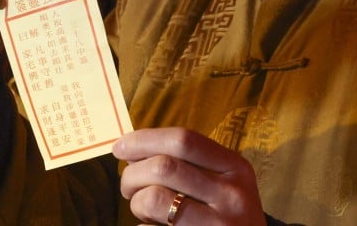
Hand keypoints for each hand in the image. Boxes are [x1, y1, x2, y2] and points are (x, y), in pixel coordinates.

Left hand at [114, 128, 264, 225]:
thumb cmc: (228, 215)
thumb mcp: (225, 184)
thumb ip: (189, 164)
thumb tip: (133, 149)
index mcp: (236, 168)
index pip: (183, 140)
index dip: (144, 139)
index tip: (120, 147)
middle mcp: (231, 195)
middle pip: (163, 167)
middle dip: (133, 174)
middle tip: (128, 186)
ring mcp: (218, 225)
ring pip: (154, 198)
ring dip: (136, 202)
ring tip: (142, 208)